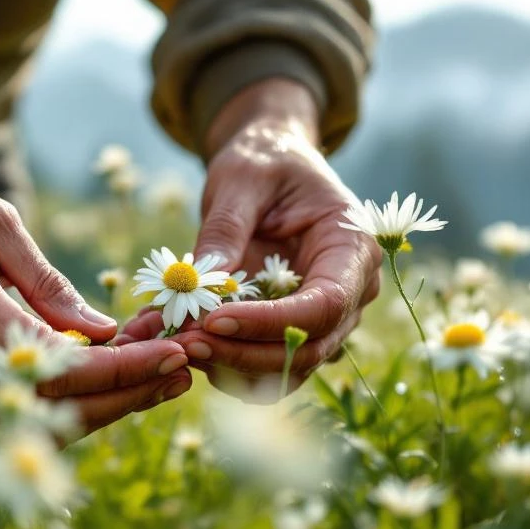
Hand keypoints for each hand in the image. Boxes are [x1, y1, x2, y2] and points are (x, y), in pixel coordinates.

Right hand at [0, 86, 191, 434]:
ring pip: (30, 416)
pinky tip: (105, 378)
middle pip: (46, 401)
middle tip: (181, 372)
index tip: (173, 356)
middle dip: (124, 394)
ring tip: (158, 377)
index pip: (51, 361)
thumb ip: (48, 283)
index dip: (120, 369)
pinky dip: (61, 402)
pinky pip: (8, 410)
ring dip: (99, 404)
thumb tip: (103, 334)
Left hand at [166, 79, 380, 400]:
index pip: (324, 306)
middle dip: (243, 353)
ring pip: (287, 368)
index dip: (270, 323)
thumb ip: (225, 228)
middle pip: (307, 348)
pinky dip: (225, 363)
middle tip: (183, 342)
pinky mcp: (293, 330)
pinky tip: (183, 344)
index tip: (213, 322)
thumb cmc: (264, 160)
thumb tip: (201, 285)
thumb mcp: (241, 178)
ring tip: (176, 344)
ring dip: (231, 367)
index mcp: (352, 248)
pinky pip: (266, 365)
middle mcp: (351, 292)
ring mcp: (326, 318)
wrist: (270, 164)